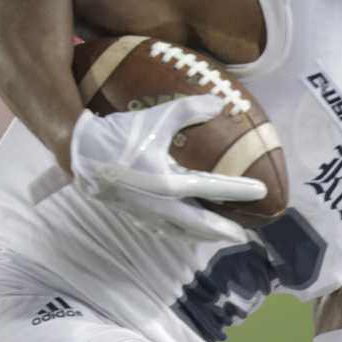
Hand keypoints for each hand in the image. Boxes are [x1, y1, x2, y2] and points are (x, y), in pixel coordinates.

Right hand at [68, 97, 262, 244]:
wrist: (80, 154)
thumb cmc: (120, 134)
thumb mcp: (155, 118)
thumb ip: (189, 110)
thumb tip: (220, 104)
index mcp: (167, 182)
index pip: (212, 187)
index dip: (238, 189)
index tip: (260, 192)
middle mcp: (159, 205)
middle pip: (199, 223)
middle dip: (222, 230)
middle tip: (242, 235)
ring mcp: (146, 214)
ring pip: (180, 232)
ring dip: (202, 236)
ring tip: (219, 237)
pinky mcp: (134, 215)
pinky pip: (163, 230)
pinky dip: (180, 233)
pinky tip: (186, 232)